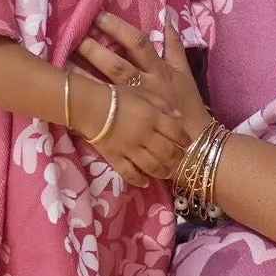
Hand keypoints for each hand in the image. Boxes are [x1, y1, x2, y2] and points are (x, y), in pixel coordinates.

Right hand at [68, 71, 190, 186]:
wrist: (88, 105)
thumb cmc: (116, 96)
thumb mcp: (141, 93)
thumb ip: (162, 104)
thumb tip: (180, 117)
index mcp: (153, 117)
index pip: (176, 131)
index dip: (184, 139)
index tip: (187, 143)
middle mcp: (145, 135)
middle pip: (167, 151)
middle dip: (177, 157)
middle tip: (180, 159)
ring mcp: (130, 149)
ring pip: (152, 165)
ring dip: (163, 171)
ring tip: (167, 173)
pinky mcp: (115, 158)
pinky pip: (129, 173)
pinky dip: (139, 180)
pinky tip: (146, 183)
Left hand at [77, 17, 211, 142]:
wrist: (192, 141)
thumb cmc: (188, 103)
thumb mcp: (184, 72)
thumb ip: (175, 45)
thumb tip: (167, 17)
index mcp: (159, 69)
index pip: (138, 43)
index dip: (118, 29)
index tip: (99, 16)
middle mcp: (145, 84)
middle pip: (117, 64)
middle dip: (95, 50)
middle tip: (74, 36)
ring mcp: (134, 103)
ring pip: (108, 84)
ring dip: (86, 71)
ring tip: (65, 58)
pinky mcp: (127, 120)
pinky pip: (105, 106)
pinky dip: (89, 96)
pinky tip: (73, 88)